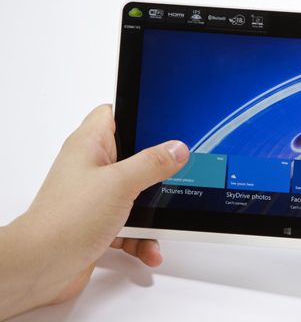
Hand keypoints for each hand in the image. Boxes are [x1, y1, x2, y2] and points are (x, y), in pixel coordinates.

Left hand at [0, 105, 188, 319]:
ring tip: (163, 219)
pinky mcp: (98, 224)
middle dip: (155, 170)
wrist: (41, 267)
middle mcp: (90, 168)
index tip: (164, 123)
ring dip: (152, 211)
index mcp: (89, 145)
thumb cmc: (66, 219)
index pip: (112, 114)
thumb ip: (152, 163)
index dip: (137, 114)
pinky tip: (150, 248)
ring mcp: (94, 197)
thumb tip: (177, 148)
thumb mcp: (120, 183)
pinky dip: (143, 237)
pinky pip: (130, 225)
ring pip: (135, 194)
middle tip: (173, 172)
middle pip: (132, 157)